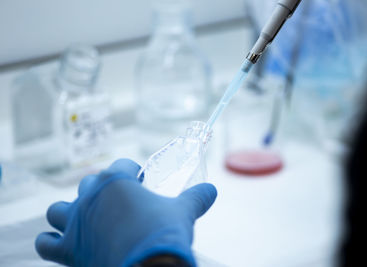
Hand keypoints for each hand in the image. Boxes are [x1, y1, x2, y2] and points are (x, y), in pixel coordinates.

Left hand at [35, 159, 216, 266]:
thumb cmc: (165, 234)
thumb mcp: (183, 212)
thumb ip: (196, 198)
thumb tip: (211, 191)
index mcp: (117, 182)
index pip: (122, 166)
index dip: (132, 172)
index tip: (141, 181)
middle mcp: (91, 198)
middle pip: (89, 183)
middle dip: (102, 189)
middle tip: (119, 203)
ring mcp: (76, 224)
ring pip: (58, 210)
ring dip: (68, 213)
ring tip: (85, 219)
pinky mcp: (68, 250)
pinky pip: (46, 243)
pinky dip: (52, 242)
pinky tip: (64, 243)